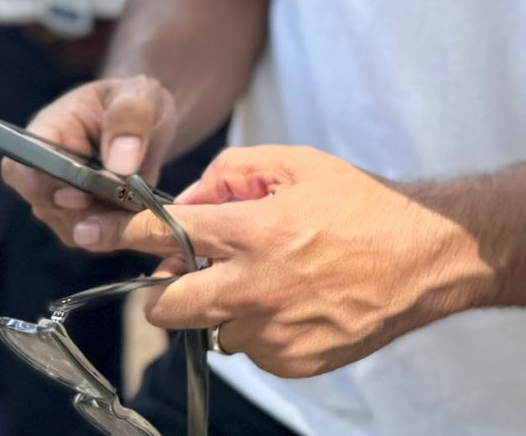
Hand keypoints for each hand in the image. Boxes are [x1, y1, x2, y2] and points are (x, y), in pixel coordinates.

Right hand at [2, 75, 180, 248]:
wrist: (151, 122)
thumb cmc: (138, 100)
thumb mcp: (141, 94)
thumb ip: (129, 118)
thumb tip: (119, 162)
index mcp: (49, 131)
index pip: (21, 165)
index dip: (42, 185)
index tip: (79, 193)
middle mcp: (45, 170)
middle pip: (44, 204)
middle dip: (83, 209)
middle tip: (122, 200)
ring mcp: (62, 199)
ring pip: (71, 227)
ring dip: (107, 222)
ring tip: (138, 203)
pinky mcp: (86, 219)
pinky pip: (95, 238)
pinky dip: (120, 231)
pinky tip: (141, 213)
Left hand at [98, 145, 492, 379]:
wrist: (424, 258)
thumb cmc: (365, 207)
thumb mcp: (301, 164)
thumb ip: (236, 171)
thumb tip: (194, 198)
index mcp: (254, 232)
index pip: (164, 235)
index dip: (125, 232)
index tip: (101, 232)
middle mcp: (254, 288)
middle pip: (165, 306)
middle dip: (163, 288)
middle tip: (188, 270)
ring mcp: (272, 332)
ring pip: (212, 328)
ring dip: (224, 307)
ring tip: (269, 281)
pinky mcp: (292, 361)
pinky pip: (252, 349)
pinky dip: (262, 328)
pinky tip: (297, 301)